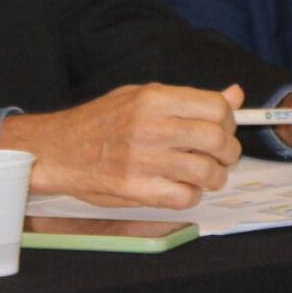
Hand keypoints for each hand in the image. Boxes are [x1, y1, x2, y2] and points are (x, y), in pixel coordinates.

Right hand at [0, 84, 244, 209]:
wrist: (57, 148)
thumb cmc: (101, 121)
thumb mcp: (141, 96)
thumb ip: (188, 99)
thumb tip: (234, 95)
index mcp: (154, 99)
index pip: (216, 108)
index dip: (228, 121)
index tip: (223, 128)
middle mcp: (152, 127)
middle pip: (217, 140)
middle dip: (229, 152)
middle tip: (221, 156)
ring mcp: (144, 160)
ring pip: (207, 172)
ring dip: (215, 177)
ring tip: (207, 175)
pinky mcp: (136, 189)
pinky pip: (185, 197)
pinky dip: (191, 195)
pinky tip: (182, 188)